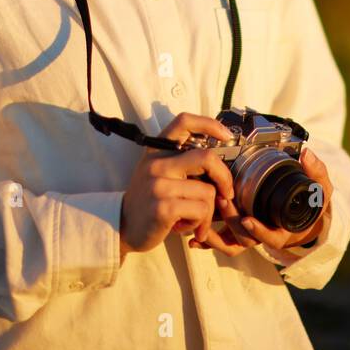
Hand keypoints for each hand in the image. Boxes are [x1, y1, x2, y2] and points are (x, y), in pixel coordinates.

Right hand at [119, 112, 237, 257]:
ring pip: (207, 191)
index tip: (226, 135)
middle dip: (224, 177)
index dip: (209, 123)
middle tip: (226, 193)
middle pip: (207, 158)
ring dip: (209, 211)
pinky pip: (201, 210)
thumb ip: (183, 163)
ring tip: (194, 218)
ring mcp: (159, 184)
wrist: (123, 226)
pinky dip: (201, 223)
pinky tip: (188, 227)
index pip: (184, 122)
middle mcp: (157, 163)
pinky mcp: (163, 207)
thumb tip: (220, 165)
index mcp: (158, 149)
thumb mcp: (159, 172)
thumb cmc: (150, 200)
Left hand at [211, 148, 332, 254]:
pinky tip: (194, 238)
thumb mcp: (321, 188)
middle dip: (232, 223)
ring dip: (216, 234)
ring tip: (203, 217)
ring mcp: (252, 235)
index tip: (248, 219)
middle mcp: (267, 235)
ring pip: (231, 244)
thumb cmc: (313, 203)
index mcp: (286, 229)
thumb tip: (307, 154)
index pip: (272, 237)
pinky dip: (208, 242)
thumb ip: (317, 172)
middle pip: (246, 239)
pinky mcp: (239, 233)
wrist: (305, 215)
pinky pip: (223, 242)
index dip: (260, 231)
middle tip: (222, 202)